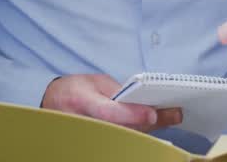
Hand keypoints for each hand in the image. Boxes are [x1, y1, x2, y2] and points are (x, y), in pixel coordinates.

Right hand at [41, 74, 183, 133]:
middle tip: (174, 113)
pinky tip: (155, 125)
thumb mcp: (94, 82)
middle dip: (149, 122)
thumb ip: (116, 92)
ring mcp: (87, 137)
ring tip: (171, 115)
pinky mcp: (94, 144)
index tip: (152, 114)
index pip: (108, 112)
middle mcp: (83, 122)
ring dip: (148, 128)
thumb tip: (144, 101)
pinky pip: (119, 140)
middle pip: (121, 129)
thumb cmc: (74, 89)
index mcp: (81, 100)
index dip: (131, 115)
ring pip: (123, 137)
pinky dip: (138, 133)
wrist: (52, 103)